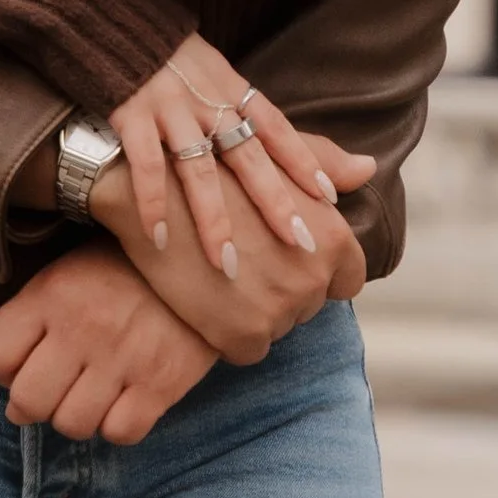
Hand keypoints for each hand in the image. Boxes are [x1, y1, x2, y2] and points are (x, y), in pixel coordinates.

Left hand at [0, 244, 218, 443]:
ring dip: (76, 417)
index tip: (21, 363)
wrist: (200, 256)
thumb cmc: (123, 267)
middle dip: (33, 404)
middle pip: (27, 402)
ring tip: (89, 393)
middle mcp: (81, 328)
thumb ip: (33, 314)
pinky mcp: (161, 383)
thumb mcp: (69, 270)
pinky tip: (122, 400)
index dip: (1, 367)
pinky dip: (117, 426)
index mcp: (51, 294)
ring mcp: (122, 358)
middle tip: (52, 390)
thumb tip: (6, 376)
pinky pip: (120, 433)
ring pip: (71, 424)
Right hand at [92, 158, 364, 363]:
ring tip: (227, 293)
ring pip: (274, 330)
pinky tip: (206, 310)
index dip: (320, 274)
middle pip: (309, 307)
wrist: (128, 174)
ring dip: (252, 314)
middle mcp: (307, 271)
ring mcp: (271, 304)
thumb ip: (325, 161)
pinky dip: (222, 332)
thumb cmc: (205, 152)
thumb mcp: (273, 149)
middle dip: (282, 293)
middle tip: (249, 272)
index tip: (289, 265)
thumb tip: (369, 168)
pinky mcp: (229, 328)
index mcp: (327, 234)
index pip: (349, 277)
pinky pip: (236, 348)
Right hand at [107, 29, 375, 274]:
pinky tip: (158, 238)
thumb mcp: (239, 92)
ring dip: (212, 216)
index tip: (329, 198)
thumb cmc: (186, 75)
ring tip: (226, 265)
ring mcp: (169, 107)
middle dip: (273, 199)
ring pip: (197, 166)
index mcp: (237, 92)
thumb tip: (367, 169)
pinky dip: (150, 200)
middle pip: (247, 153)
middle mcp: (209, 99)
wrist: (116, 31)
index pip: (278, 129)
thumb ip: (294, 139)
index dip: (303, 161)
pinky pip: (143, 163)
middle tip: (298, 245)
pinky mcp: (130, 114)